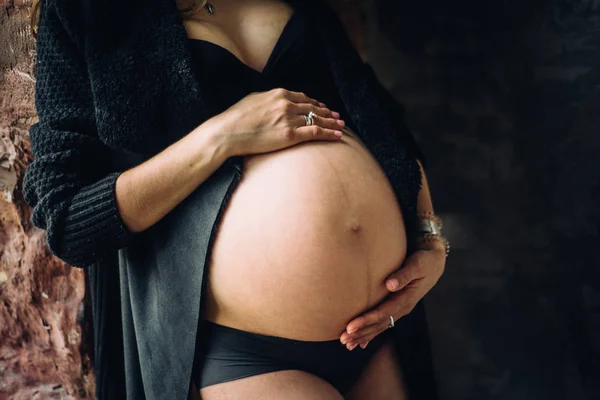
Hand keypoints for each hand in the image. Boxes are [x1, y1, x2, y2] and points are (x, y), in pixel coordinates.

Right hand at [216, 88, 345, 156]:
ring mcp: (289, 119)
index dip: (315, 103)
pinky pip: (315, 133)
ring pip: (317, 120)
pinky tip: (337, 135)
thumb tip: (275, 101)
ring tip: (341, 126)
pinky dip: (328, 133)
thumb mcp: (253, 100)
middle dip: (327, 112)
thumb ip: (269, 99)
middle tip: (337, 116)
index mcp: (279, 94)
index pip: (303, 98)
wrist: (228, 132)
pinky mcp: (290, 135)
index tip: (322, 107)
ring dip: (331, 123)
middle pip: (313, 108)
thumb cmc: (236, 118)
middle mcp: (287, 104)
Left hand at [339, 245, 445, 349]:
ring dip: (364, 335)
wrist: (434, 262)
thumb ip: (404, 275)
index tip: (350, 327)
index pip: (382, 314)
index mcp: (406, 299)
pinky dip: (371, 332)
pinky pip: (383, 322)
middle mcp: (403, 308)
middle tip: (343, 339)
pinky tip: (361, 343)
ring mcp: (400, 309)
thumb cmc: (424, 260)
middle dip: (361, 333)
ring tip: (347, 344)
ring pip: (380, 326)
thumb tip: (390, 285)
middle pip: (379, 324)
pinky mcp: (397, 306)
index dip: (366, 321)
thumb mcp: (417, 265)